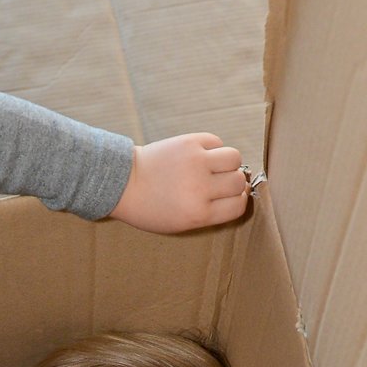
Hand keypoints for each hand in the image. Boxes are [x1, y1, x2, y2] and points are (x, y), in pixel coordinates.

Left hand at [110, 133, 247, 232]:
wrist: (124, 183)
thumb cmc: (152, 208)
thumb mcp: (180, 224)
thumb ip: (211, 213)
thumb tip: (242, 191)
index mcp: (198, 214)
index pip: (238, 206)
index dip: (238, 201)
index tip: (229, 197)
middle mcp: (199, 188)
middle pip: (239, 182)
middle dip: (232, 182)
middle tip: (217, 182)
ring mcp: (195, 163)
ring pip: (234, 158)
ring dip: (228, 162)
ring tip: (214, 166)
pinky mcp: (189, 142)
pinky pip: (217, 142)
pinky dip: (213, 148)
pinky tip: (200, 155)